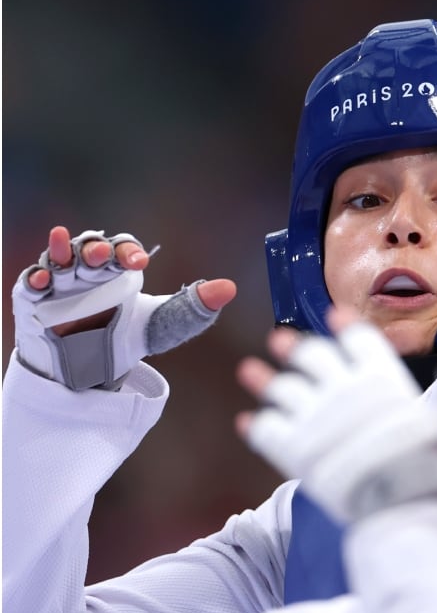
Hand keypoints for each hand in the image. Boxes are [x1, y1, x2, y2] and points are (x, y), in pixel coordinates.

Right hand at [12, 225, 235, 389]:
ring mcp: (60, 285)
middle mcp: (89, 272)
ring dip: (61, 250)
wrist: (90, 372)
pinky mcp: (35, 302)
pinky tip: (42, 281)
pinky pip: (31, 284)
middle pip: (90, 248)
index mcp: (119, 271)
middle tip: (104, 256)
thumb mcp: (163, 327)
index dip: (129, 251)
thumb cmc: (125, 338)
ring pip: (58, 259)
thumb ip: (193, 309)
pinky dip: (35, 279)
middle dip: (96, 248)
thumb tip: (229, 288)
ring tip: (63, 241)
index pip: (124, 249)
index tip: (140, 262)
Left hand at [237, 307, 436, 524]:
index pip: (358, 339)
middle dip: (295, 346)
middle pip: (311, 356)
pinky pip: (265, 429)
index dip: (345, 326)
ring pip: (281, 389)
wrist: (406, 507)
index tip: (334, 317)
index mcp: (383, 378)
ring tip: (249, 371)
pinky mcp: (292, 449)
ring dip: (264, 380)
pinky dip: (257, 425)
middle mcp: (344, 390)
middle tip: (280, 340)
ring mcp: (315, 418)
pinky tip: (251, 422)